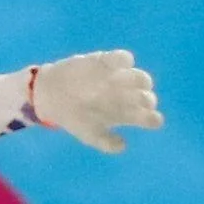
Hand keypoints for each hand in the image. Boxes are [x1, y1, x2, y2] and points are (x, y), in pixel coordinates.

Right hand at [28, 50, 162, 154]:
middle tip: (133, 101)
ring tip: (120, 84)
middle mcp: (127, 96)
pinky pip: (124, 58)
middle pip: (147, 96)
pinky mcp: (107, 62)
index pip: (150, 117)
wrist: (52, 96)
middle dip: (145, 98)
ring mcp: (119, 78)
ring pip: (140, 77)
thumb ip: (106, 143)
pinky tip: (113, 68)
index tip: (146, 119)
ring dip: (137, 80)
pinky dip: (124, 61)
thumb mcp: (88, 135)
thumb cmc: (73, 117)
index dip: (152, 118)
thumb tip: (123, 145)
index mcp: (125, 114)